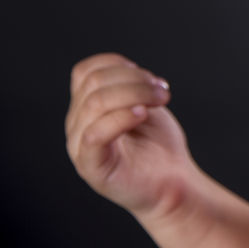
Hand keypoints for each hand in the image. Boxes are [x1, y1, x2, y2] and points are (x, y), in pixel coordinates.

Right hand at [65, 53, 198, 220]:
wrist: (171, 182)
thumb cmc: (157, 144)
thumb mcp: (144, 103)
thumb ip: (129, 85)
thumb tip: (126, 69)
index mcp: (87, 107)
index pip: (86, 71)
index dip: (119, 65)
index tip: (150, 78)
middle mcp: (77, 124)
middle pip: (94, 83)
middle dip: (135, 79)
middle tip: (163, 91)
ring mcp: (80, 145)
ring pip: (95, 103)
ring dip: (135, 93)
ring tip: (160, 100)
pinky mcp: (90, 166)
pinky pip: (95, 134)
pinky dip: (121, 117)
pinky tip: (142, 114)